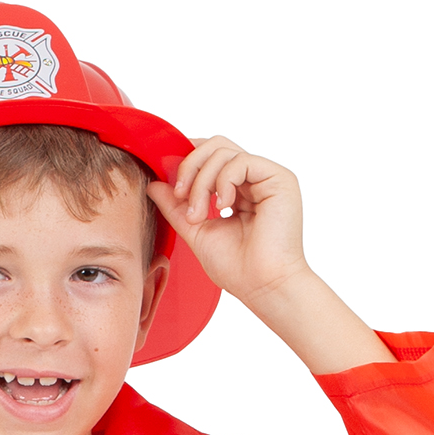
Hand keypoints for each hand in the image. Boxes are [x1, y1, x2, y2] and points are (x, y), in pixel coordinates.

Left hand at [147, 137, 307, 304]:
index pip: (210, 157)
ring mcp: (267, 177)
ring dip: (202, 181)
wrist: (263, 288)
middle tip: (180, 195)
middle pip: (215, 146)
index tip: (172, 184)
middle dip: (190, 166)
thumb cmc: (238, 269)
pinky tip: (223, 208)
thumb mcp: (196, 232)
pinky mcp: (279, 178)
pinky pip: (241, 161)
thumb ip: (176, 207)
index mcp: (238, 190)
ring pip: (223, 151)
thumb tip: (154, 184)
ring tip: (199, 214)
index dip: (188, 160)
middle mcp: (253, 180)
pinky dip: (223, 181)